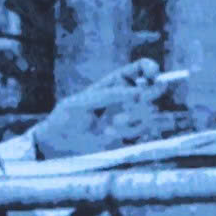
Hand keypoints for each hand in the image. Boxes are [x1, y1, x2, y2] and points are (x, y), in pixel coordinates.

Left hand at [29, 59, 178, 157]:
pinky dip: (130, 132)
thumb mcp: (83, 102)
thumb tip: (138, 93)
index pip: (139, 70)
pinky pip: (142, 132)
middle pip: (153, 89)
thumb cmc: (66, 119)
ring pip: (149, 112)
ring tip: (113, 123)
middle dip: (152, 92)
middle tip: (141, 98)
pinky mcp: (130, 137)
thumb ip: (109, 95)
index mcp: (114, 83)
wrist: (60, 147)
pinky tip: (110, 134)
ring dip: (135, 117)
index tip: (154, 74)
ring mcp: (130, 118)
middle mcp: (126, 99)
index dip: (150, 68)